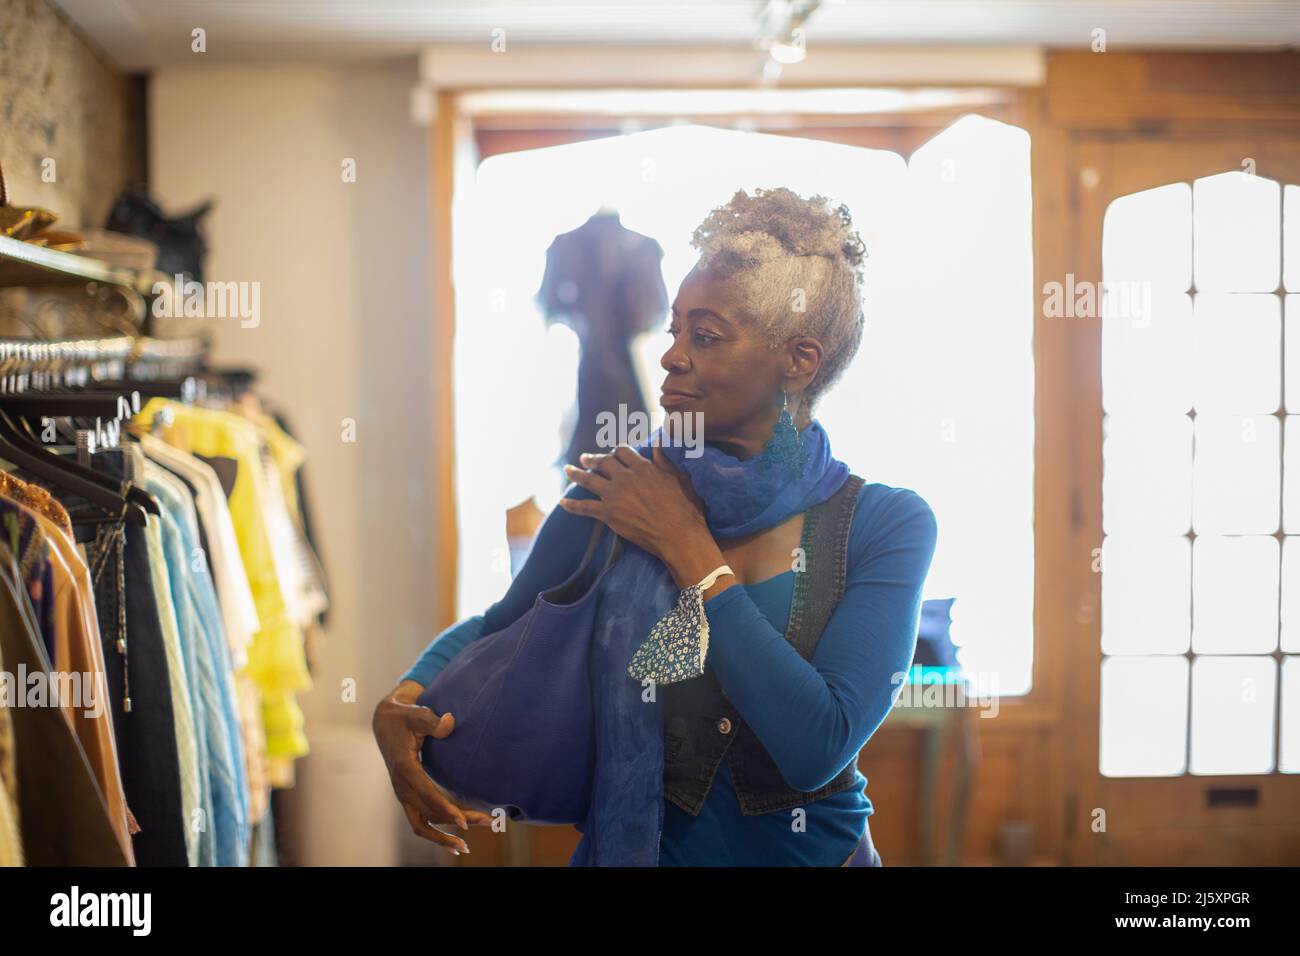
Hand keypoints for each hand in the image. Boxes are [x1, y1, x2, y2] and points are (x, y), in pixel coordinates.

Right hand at [372, 680, 494, 855]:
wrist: (384, 723)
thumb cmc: (404, 717)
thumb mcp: (417, 713)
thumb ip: (433, 720)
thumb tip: (450, 722)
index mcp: (404, 767)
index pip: (426, 794)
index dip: (445, 809)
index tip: (464, 822)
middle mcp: (401, 785)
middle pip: (430, 812)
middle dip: (457, 821)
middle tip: (487, 822)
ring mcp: (402, 793)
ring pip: (423, 823)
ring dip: (445, 835)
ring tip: (468, 845)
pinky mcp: (406, 796)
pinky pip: (419, 822)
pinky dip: (434, 834)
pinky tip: (454, 842)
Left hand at [558, 442, 710, 563]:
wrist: (679, 535)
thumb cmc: (685, 508)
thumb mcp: (679, 478)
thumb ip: (664, 460)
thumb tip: (658, 441)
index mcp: (643, 467)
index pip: (622, 451)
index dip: (615, 450)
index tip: (612, 452)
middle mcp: (625, 478)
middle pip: (603, 462)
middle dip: (593, 458)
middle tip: (585, 458)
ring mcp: (615, 495)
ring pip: (589, 480)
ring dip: (576, 474)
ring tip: (568, 470)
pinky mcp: (608, 514)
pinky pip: (584, 507)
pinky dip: (571, 505)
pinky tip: (562, 503)